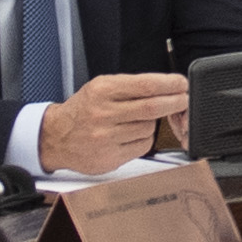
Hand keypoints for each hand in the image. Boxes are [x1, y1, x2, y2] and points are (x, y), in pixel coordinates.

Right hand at [46, 69, 192, 167]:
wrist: (57, 137)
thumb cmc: (83, 110)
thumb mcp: (101, 88)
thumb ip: (131, 86)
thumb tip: (166, 86)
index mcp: (102, 91)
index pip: (144, 86)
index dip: (168, 84)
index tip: (181, 83)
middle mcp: (103, 114)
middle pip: (151, 108)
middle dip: (174, 102)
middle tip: (184, 99)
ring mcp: (107, 138)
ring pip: (149, 128)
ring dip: (154, 122)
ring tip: (140, 119)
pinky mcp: (111, 157)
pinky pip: (143, 146)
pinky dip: (145, 138)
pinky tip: (132, 134)